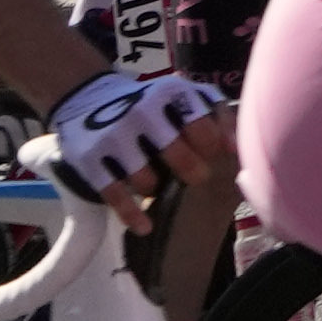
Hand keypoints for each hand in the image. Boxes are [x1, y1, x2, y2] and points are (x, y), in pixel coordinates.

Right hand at [43, 66, 227, 204]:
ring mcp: (113, 136)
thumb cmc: (150, 101)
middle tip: (196, 178)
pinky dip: (132, 215)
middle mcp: (140, 112)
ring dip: (156, 189)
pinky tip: (145, 226)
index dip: (212, 148)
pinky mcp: (89, 160)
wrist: (86, 97)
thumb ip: (216, 114)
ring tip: (157, 184)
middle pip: (178, 155)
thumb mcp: (182, 95)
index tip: (212, 156)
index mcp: (169, 94)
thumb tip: (235, 149)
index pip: (203, 128)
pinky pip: (115, 196)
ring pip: (147, 181)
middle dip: (192, 172)